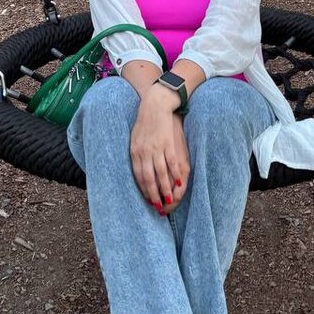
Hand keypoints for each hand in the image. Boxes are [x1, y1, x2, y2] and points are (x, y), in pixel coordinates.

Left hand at [130, 85, 189, 211]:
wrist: (154, 105)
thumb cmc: (145, 123)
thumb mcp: (135, 139)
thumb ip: (136, 154)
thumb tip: (137, 171)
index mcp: (135, 152)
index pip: (138, 176)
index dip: (144, 190)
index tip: (149, 201)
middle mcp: (144, 152)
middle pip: (149, 178)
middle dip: (154, 194)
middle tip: (159, 207)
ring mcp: (156, 148)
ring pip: (161, 173)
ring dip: (165, 189)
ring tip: (169, 200)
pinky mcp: (168, 143)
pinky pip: (172, 163)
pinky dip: (175, 174)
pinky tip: (179, 183)